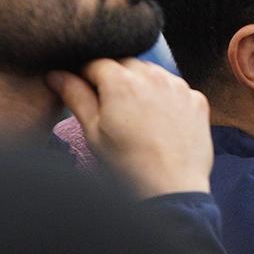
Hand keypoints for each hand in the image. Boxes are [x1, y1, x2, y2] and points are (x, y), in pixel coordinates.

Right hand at [48, 59, 211, 196]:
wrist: (171, 190)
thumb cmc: (127, 164)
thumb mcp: (93, 131)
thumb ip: (75, 96)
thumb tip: (56, 75)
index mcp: (122, 81)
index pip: (95, 62)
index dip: (85, 76)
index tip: (84, 92)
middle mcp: (153, 75)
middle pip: (125, 64)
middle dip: (115, 79)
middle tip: (110, 108)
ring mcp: (178, 86)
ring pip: (152, 73)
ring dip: (142, 85)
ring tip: (136, 116)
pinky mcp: (197, 100)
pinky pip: (176, 88)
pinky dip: (166, 97)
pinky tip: (160, 121)